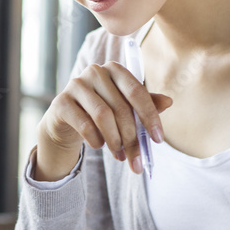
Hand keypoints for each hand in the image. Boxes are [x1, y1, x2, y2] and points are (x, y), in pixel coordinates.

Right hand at [36, 62, 172, 180]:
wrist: (67, 120)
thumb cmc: (101, 111)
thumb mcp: (125, 108)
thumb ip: (145, 104)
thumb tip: (169, 102)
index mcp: (115, 69)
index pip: (137, 92)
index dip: (149, 116)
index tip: (158, 139)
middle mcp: (95, 71)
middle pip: (120, 108)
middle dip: (132, 138)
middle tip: (137, 159)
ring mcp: (76, 84)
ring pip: (103, 116)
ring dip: (114, 140)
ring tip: (119, 154)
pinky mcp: (61, 101)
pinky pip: (84, 124)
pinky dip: (96, 139)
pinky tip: (99, 145)